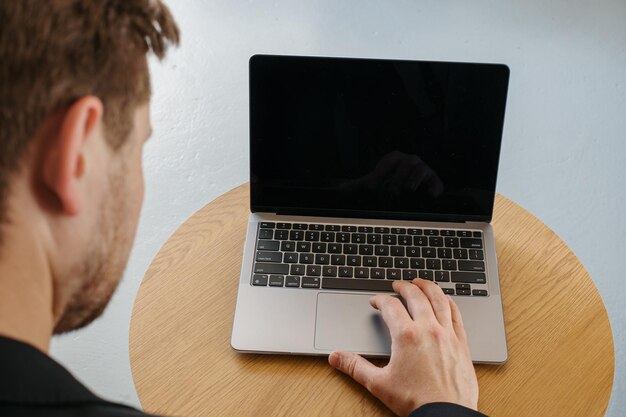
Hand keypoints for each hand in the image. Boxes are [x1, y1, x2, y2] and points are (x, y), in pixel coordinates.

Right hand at [328, 279, 478, 415]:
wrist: (445, 415)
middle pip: (416, 296)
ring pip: (439, 300)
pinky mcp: (462, 343)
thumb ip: (355, 366)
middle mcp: (428, 329)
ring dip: (428, 287)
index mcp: (406, 336)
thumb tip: (336, 357)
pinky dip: (450, 302)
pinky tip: (446, 300)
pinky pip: (457, 314)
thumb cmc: (415, 401)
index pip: (390, 306)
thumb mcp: (378, 383)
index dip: (380, 300)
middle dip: (404, 286)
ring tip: (421, 283)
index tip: (375, 301)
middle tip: (397, 284)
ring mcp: (447, 334)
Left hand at [340, 151, 443, 197]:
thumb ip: (358, 185)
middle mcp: (409, 161)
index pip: (386, 163)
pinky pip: (436, 183)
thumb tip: (338, 189)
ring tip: (407, 190)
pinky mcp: (434, 180)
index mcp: (394, 159)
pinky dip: (433, 189)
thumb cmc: (392, 181)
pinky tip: (429, 196)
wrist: (416, 185)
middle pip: (404, 165)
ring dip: (413, 180)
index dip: (379, 175)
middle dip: (396, 178)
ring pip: (419, 170)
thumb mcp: (375, 182)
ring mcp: (423, 169)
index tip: (371, 188)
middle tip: (391, 192)